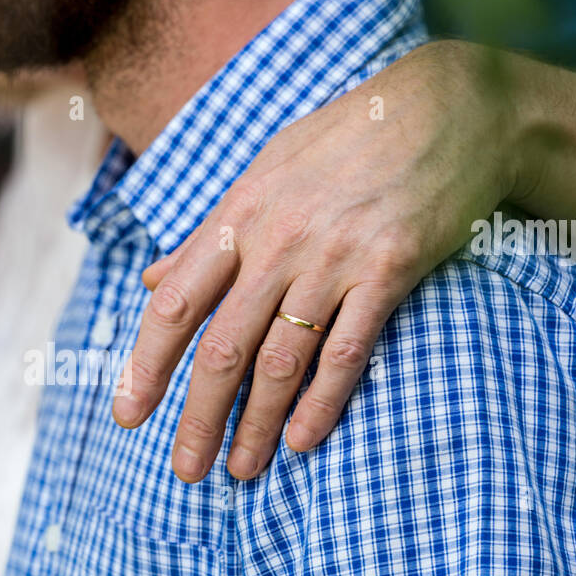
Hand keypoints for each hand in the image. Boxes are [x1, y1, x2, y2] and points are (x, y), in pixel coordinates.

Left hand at [113, 40, 528, 480]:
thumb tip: (150, 280)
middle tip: (185, 471)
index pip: (174, 305)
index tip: (128, 414)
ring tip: (241, 469)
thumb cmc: (344, 140)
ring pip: (280, 359)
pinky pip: (347, 349)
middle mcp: (277, 240)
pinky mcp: (390, 268)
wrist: (447, 104)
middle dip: (198, 417)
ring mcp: (333, 256)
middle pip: (222, 347)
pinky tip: (302, 439)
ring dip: (256, 423)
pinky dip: (322, 400)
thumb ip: (205, 236)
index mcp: (238, 216)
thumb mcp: (262, 172)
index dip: (146, 365)